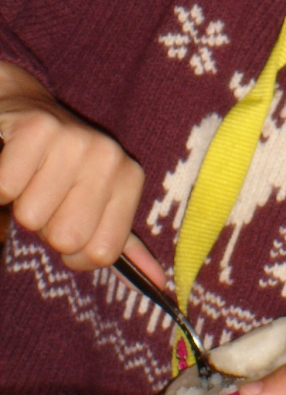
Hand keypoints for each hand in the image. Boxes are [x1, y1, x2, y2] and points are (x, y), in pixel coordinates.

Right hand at [0, 61, 144, 269]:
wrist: (24, 110)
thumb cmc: (60, 169)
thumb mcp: (98, 204)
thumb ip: (122, 245)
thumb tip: (160, 284)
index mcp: (129, 178)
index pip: (102, 254)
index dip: (73, 253)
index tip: (66, 222)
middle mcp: (110, 156)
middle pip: (66, 238)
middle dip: (45, 227)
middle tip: (45, 196)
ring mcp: (76, 139)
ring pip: (31, 216)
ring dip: (20, 204)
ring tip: (30, 178)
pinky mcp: (38, 128)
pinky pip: (5, 189)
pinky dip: (0, 184)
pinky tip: (11, 162)